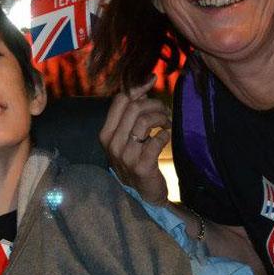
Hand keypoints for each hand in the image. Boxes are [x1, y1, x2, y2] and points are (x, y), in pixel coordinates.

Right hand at [99, 75, 170, 203]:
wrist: (144, 193)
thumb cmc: (136, 159)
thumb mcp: (126, 137)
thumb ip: (132, 112)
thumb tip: (145, 83)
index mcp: (106, 134)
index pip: (120, 100)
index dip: (137, 88)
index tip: (152, 81)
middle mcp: (112, 144)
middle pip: (134, 108)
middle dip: (154, 104)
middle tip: (165, 110)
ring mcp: (126, 156)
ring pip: (145, 121)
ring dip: (161, 118)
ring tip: (167, 122)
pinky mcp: (142, 166)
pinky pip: (157, 140)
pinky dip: (165, 135)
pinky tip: (167, 136)